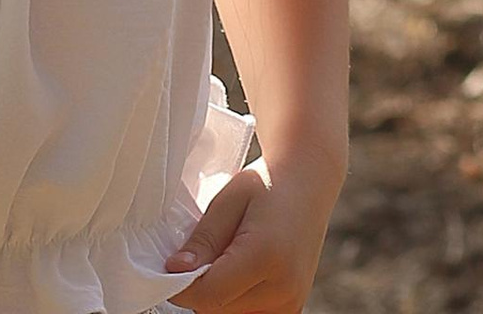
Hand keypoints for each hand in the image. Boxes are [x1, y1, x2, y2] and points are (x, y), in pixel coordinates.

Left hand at [169, 152, 340, 309]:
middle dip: (203, 287)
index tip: (173, 268)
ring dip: (219, 296)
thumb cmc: (267, 184)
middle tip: (210, 253)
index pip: (207, 295)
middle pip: (216, 309)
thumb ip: (202, 240)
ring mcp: (291, 302)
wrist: (309, 180)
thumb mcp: (228, 201)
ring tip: (231, 260)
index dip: (182, 287)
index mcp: (266, 255)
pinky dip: (236, 301)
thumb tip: (174, 271)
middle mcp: (284, 287)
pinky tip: (243, 275)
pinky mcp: (292, 309)